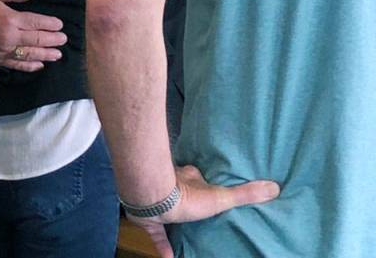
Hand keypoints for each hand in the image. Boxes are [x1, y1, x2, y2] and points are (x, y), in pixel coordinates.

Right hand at [0, 0, 65, 71]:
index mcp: (10, 19)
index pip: (36, 23)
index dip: (50, 24)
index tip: (60, 25)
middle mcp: (9, 36)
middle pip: (36, 39)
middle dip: (53, 40)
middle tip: (64, 40)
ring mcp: (4, 50)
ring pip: (30, 54)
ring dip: (46, 55)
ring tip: (58, 54)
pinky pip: (16, 65)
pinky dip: (29, 66)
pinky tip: (39, 66)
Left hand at [130, 165, 280, 257]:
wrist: (152, 199)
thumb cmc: (187, 196)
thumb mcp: (220, 198)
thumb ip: (244, 194)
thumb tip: (274, 187)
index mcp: (190, 178)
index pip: (199, 178)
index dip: (205, 184)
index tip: (212, 192)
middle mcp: (172, 186)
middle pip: (182, 193)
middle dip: (190, 202)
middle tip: (200, 216)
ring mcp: (158, 203)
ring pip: (166, 211)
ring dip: (175, 221)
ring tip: (186, 235)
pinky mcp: (148, 220)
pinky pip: (157, 235)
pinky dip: (164, 246)